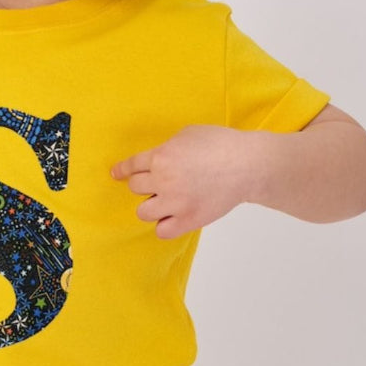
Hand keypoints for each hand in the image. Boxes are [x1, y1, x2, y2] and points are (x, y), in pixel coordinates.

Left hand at [111, 125, 253, 238]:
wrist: (248, 165)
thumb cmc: (221, 144)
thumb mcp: (187, 134)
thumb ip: (168, 148)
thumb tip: (158, 159)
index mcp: (161, 156)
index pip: (131, 166)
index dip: (122, 170)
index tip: (117, 174)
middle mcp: (163, 180)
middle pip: (135, 188)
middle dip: (145, 184)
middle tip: (158, 183)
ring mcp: (175, 203)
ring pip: (143, 212)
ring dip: (151, 205)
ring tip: (164, 201)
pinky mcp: (189, 220)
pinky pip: (162, 231)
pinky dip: (164, 225)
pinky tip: (172, 217)